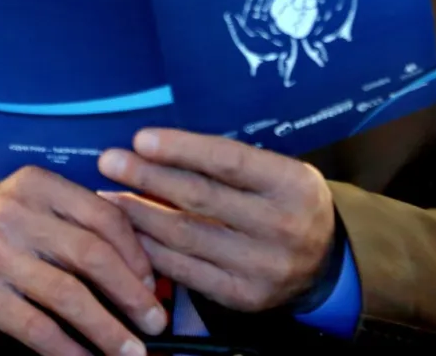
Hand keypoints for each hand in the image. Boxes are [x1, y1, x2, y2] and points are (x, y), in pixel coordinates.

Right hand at [0, 166, 166, 355]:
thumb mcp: (23, 211)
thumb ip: (70, 224)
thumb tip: (138, 265)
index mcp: (36, 184)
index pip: (102, 214)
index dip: (135, 253)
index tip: (153, 283)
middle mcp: (15, 212)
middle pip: (91, 254)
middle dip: (132, 293)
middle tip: (155, 322)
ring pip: (69, 295)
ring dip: (107, 330)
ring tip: (131, 351)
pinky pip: (37, 328)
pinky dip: (68, 350)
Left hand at [99, 129, 335, 313]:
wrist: (326, 263)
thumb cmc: (289, 202)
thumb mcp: (279, 170)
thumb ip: (233, 161)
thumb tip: (163, 144)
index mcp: (291, 184)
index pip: (228, 161)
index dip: (181, 149)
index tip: (140, 139)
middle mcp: (280, 226)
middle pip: (200, 198)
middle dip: (147, 178)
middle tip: (109, 162)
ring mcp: (261, 266)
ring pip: (186, 237)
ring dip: (139, 215)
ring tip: (109, 196)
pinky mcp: (243, 297)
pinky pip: (186, 272)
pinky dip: (152, 251)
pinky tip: (130, 234)